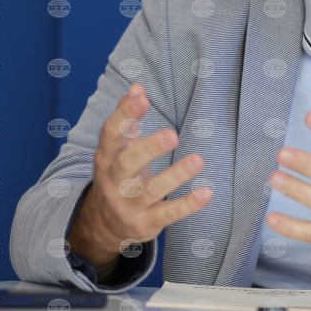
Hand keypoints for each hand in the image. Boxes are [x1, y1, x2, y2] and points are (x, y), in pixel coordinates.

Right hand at [67, 84, 210, 278]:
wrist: (103, 224)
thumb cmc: (119, 174)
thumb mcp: (117, 148)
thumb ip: (127, 118)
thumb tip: (137, 87)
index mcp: (107, 157)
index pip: (111, 134)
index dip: (124, 115)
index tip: (141, 97)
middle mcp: (114, 181)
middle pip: (127, 164)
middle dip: (149, 149)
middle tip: (172, 135)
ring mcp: (129, 204)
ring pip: (151, 190)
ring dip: (175, 175)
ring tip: (197, 160)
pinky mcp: (146, 223)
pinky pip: (168, 214)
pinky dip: (187, 204)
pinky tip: (207, 192)